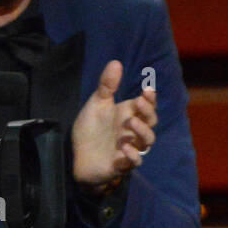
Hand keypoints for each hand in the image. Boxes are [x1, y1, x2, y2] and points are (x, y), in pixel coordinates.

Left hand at [71, 60, 156, 187]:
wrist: (76, 156)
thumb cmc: (90, 130)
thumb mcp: (97, 104)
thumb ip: (107, 86)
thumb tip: (116, 62)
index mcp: (129, 116)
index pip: (147, 107)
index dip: (150, 99)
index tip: (147, 89)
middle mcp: (133, 132)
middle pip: (151, 123)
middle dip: (149, 113)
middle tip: (139, 102)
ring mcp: (129, 149)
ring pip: (147, 142)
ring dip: (143, 132)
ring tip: (131, 122)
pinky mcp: (121, 165)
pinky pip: (134, 162)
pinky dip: (133, 156)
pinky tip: (123, 148)